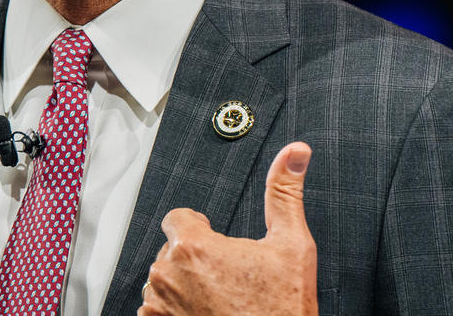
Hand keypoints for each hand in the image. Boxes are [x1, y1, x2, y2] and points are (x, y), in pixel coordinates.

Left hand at [139, 141, 317, 315]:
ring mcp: (157, 308)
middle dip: (195, 259)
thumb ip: (285, 192)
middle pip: (172, 251)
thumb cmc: (283, 310)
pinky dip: (177, 313)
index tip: (216, 243)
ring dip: (184, 287)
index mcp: (193, 247)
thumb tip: (295, 152)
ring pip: (164, 282)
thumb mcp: (293, 246)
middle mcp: (166, 276)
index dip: (199, 226)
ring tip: (220, 301)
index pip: (178, 217)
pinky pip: (158, 311)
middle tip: (228, 278)